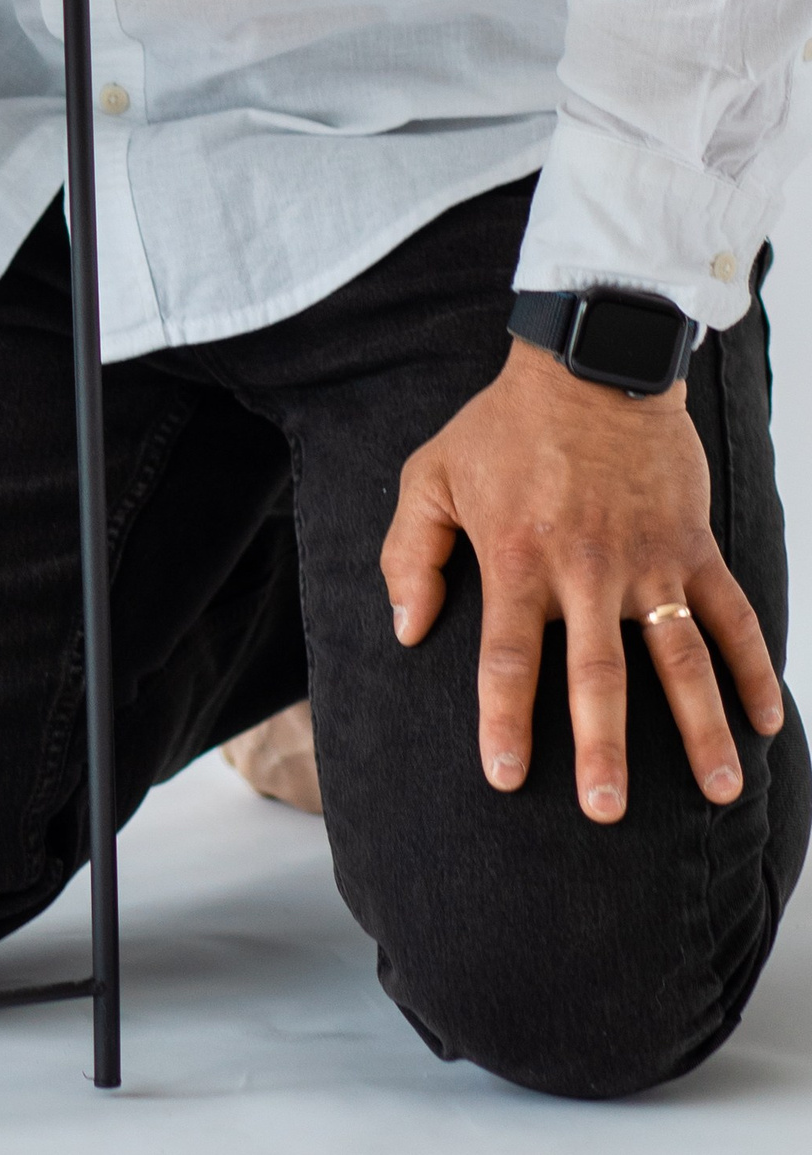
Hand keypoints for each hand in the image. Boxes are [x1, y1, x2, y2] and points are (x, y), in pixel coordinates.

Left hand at [381, 338, 786, 820]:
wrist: (588, 364)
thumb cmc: (502, 426)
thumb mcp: (431, 474)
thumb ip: (411, 553)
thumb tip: (408, 630)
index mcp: (516, 557)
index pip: (507, 656)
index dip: (504, 720)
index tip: (505, 778)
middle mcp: (584, 569)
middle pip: (595, 674)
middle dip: (601, 747)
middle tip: (606, 812)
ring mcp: (647, 560)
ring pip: (680, 658)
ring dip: (701, 728)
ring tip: (719, 790)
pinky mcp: (693, 545)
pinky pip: (732, 615)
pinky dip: (755, 668)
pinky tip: (767, 721)